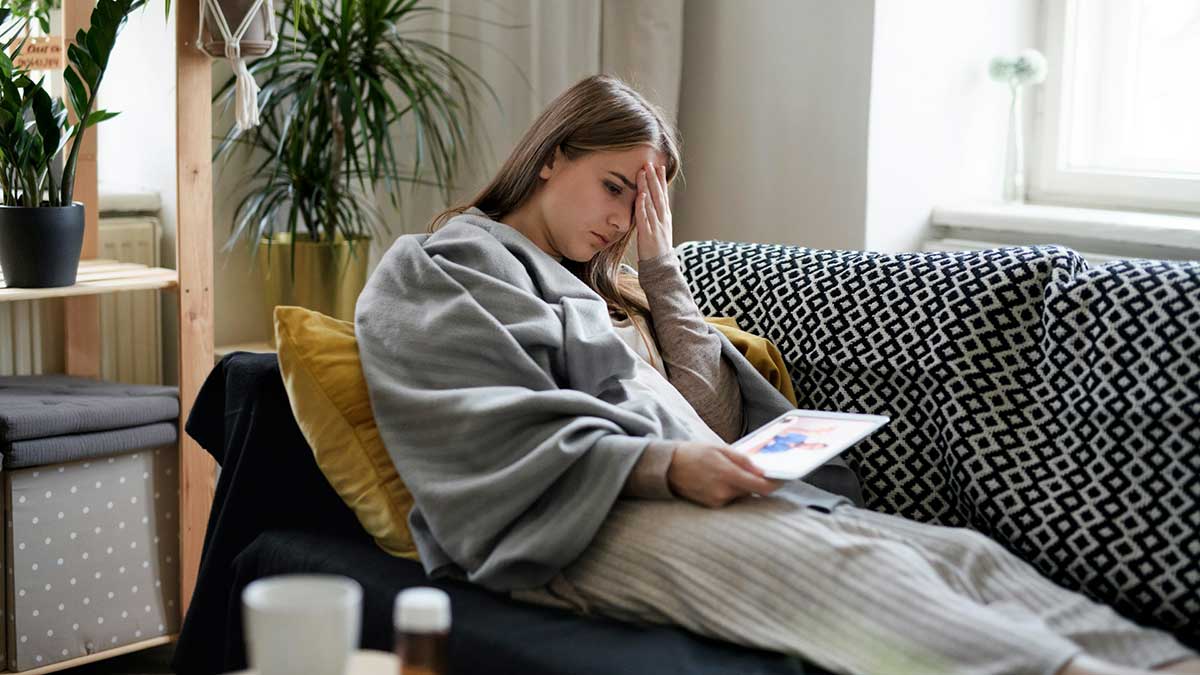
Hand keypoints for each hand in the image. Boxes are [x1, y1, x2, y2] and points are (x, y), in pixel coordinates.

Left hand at [635, 161, 672, 261]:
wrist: (661, 269)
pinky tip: (640, 194)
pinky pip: (644, 217)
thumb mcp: (660, 231)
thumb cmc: (658, 250)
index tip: (659, 167)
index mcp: (665, 218)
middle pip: (658, 195)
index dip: (662, 181)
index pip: (664, 195)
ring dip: (647, 186)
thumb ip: (655, 218)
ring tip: (644, 172)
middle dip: (654, 178)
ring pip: (651, 202)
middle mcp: (662, 219)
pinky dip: (642, 205)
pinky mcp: (647, 234)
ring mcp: (656, 226)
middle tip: (649, 163)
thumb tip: (649, 206)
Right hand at [666, 441, 785, 507]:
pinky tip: (717, 480)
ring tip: (724, 472)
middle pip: (752, 491)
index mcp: (728, 475)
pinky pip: (729, 499)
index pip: (761, 487)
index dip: (774, 485)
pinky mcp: (711, 506)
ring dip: (740, 486)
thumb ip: (742, 460)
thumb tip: (762, 471)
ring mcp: (717, 501)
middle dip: (753, 482)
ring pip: (741, 495)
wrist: (668, 467)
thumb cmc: (694, 454)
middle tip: (747, 469)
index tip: (781, 480)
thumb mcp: (719, 449)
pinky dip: (729, 490)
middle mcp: (724, 492)